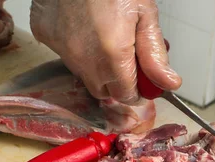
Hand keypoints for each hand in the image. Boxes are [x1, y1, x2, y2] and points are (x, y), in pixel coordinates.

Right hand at [30, 0, 181, 104]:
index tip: (143, 78)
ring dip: (97, 67)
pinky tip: (84, 28)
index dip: (138, 90)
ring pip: (84, 75)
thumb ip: (154, 54)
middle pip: (104, 91)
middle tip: (127, 58)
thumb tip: (168, 83)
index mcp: (112, 57)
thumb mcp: (145, 14)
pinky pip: (64, 55)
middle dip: (118, 82)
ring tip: (106, 38)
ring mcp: (62, 50)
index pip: (127, 96)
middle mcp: (84, 60)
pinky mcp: (46, 36)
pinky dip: (76, 49)